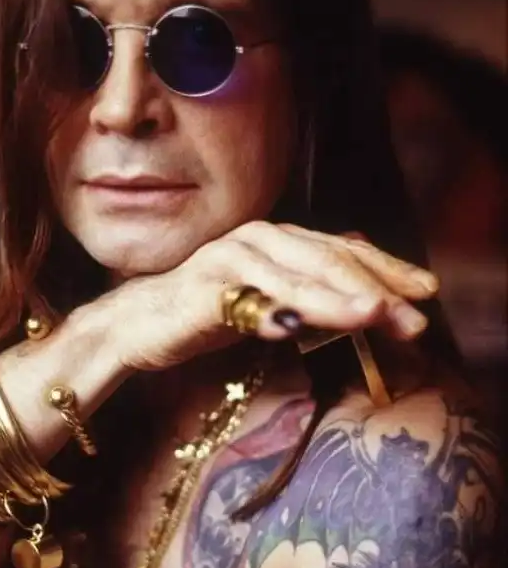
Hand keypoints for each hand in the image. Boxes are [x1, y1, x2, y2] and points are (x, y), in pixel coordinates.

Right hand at [109, 221, 438, 371]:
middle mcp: (258, 239)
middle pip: (328, 261)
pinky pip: (244, 302)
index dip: (389, 270)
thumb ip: (311, 287)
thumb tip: (368, 286)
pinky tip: (293, 329)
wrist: (141, 323)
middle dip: (377, 289)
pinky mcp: (202, 290)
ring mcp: (229, 260)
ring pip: (294, 278)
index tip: (427, 294)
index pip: (344, 250)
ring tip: (374, 315)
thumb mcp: (271, 298)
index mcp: (279, 238)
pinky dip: (270, 313)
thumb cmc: (209, 311)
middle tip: (416, 319)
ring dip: (336, 298)